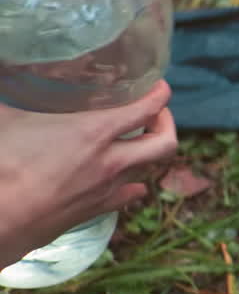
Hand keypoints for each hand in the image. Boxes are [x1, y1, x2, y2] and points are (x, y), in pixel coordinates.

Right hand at [0, 81, 177, 267]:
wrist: (1, 219)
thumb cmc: (2, 164)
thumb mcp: (4, 118)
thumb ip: (10, 98)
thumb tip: (4, 74)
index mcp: (94, 132)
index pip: (145, 110)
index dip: (160, 96)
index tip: (160, 88)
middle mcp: (111, 161)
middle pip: (165, 144)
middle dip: (166, 124)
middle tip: (155, 114)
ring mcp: (108, 188)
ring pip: (149, 169)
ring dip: (148, 153)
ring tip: (136, 142)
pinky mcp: (98, 209)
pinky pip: (130, 195)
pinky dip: (134, 185)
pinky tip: (129, 181)